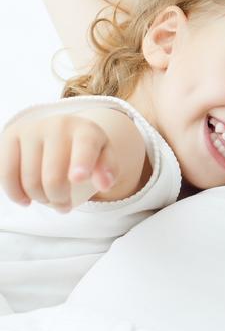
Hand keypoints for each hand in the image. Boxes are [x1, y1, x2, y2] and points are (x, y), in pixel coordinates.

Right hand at [0, 114, 117, 211]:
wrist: (64, 130)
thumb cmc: (88, 149)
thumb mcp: (105, 157)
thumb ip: (109, 170)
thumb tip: (104, 184)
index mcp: (86, 129)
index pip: (85, 146)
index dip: (82, 162)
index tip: (79, 178)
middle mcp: (58, 125)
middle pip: (53, 176)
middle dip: (59, 199)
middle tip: (65, 206)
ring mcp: (32, 129)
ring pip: (29, 179)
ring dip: (40, 199)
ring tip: (50, 200)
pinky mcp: (10, 137)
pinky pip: (6, 173)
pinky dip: (15, 193)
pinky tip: (26, 200)